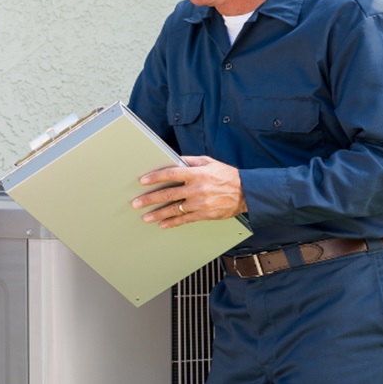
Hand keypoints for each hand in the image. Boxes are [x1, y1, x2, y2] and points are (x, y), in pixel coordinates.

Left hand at [131, 156, 245, 228]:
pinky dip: (172, 222)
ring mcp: (200, 203)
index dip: (156, 177)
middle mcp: (197, 189)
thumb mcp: (209, 162)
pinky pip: (185, 220)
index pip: (171, 174)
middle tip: (136, 203)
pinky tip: (162, 224)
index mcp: (197, 174)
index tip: (143, 180)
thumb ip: (190, 161)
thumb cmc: (227, 175)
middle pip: (168, 194)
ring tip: (145, 217)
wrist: (245, 192)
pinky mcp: (204, 214)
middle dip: (150, 199)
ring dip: (157, 214)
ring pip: (174, 210)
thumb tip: (174, 159)